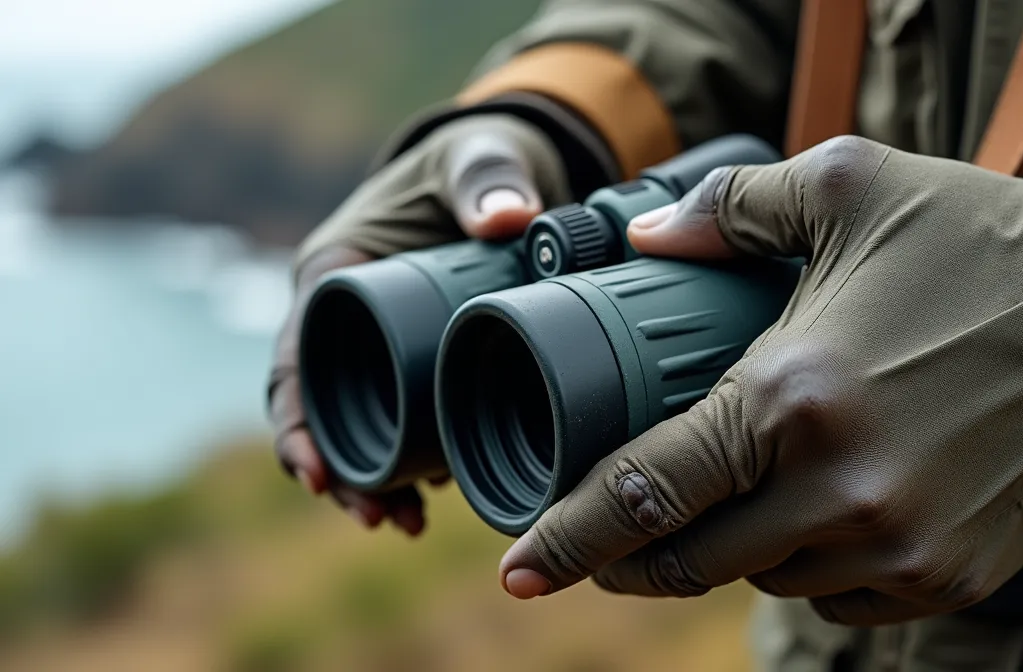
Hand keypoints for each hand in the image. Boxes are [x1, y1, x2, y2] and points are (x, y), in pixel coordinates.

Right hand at [269, 114, 570, 533]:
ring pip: (365, 429)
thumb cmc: (473, 162)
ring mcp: (386, 350)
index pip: (295, 360)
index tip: (316, 470)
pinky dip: (416, 466)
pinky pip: (410, 425)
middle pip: (323, 412)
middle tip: (375, 514)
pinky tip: (436, 505)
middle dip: (338, 471)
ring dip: (375, 481)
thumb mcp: (476, 158)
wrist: (508, 176)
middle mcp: (349, 323)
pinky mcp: (425, 366)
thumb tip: (507, 217)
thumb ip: (485, 176)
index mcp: (333, 276)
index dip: (296, 421)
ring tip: (405, 524)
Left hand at [499, 137, 1022, 623]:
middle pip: (692, 559)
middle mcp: (837, 491)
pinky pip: (841, 597)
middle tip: (609, 542)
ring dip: (736, 546)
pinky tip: (824, 511)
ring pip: (768, 579)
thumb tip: (647, 241)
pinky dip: (812, 564)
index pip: (643, 493)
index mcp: (791, 398)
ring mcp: (897, 547)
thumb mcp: (847, 186)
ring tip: (745, 492)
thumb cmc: (974, 242)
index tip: (519, 570)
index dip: (569, 539)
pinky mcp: (946, 577)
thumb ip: (729, 210)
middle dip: (636, 557)